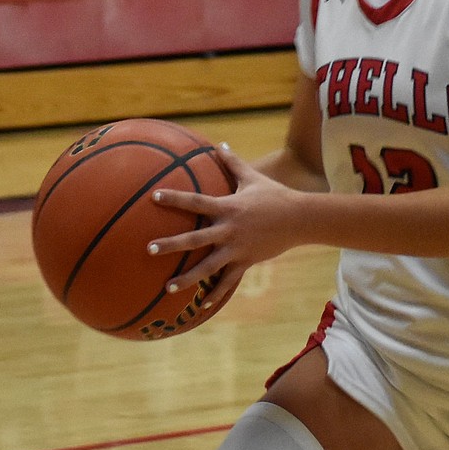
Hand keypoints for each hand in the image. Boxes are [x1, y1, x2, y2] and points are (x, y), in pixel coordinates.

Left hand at [147, 149, 301, 311]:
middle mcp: (228, 230)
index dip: (175, 199)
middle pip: (195, 239)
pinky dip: (215, 293)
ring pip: (208, 267)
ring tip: (168, 287)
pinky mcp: (245, 262)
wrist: (299, 219)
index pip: (196, 202)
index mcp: (227, 207)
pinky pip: (228, 281)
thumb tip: (219, 144)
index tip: (154, 197)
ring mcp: (236, 249)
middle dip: (171, 245)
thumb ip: (232, 162)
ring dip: (187, 278)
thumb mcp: (252, 177)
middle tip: (149, 249)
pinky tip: (201, 306)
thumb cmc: (274, 195)